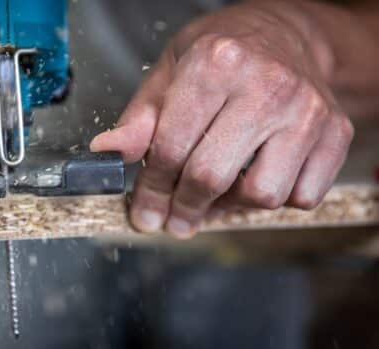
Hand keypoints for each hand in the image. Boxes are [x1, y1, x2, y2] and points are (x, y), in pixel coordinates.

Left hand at [90, 2, 353, 237]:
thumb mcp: (169, 71)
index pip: (170, 148)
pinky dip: (275, 200)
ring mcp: (307, 110)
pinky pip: (302, 196)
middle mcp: (267, 85)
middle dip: (184, 208)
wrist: (284, 34)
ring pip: (262, 194)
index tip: (145, 212)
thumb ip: (140, 118)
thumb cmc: (222, 54)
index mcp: (216, 64)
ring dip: (232, 206)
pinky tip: (256, 177)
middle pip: (212, 176)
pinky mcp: (336, 131)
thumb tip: (107, 152)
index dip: (151, 190)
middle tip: (174, 218)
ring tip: (217, 191)